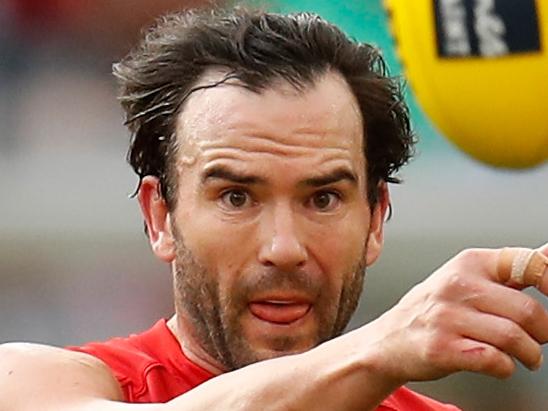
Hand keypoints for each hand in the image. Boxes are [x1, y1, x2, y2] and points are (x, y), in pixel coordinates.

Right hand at [363, 243, 547, 382]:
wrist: (390, 338)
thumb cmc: (433, 309)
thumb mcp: (467, 277)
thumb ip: (510, 270)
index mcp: (468, 263)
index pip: (528, 264)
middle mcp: (456, 286)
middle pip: (527, 310)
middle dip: (543, 332)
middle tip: (538, 337)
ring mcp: (447, 317)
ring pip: (514, 338)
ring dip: (529, 354)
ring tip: (526, 356)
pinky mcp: (442, 347)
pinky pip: (494, 360)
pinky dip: (506, 367)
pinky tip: (499, 362)